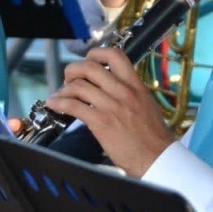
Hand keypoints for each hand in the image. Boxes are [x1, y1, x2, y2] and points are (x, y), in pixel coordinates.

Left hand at [43, 47, 173, 175]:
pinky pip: (73, 106)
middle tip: (69, 78)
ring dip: (63, 89)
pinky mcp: (101, 122)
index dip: (96, 53)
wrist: (158, 157)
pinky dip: (59, 103)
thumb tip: (113, 85)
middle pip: (90, 67)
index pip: (115, 56)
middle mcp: (123, 92)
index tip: (88, 60)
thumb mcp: (147, 104)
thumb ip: (130, 92)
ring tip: (61, 95)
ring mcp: (111, 106)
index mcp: (136, 86)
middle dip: (73, 69)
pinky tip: (54, 104)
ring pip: (78, 86)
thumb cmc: (153, 137)